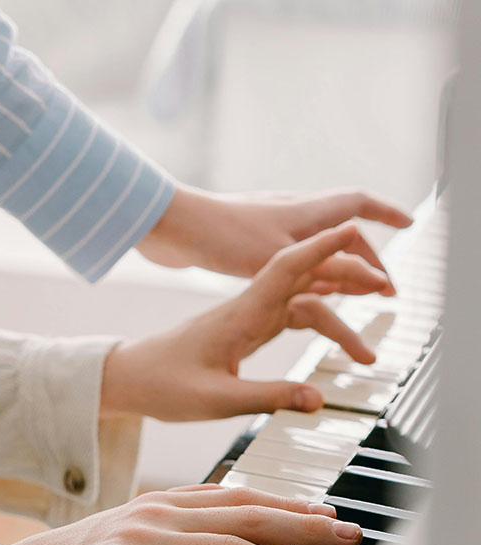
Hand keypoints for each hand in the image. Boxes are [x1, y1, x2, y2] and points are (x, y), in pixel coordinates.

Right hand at [8, 484, 359, 544]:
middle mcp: (158, 514)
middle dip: (301, 524)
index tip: (325, 512)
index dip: (286, 503)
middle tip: (346, 532)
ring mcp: (139, 538)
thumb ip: (183, 526)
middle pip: (242, 516)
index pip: (237, 497)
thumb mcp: (137, 532)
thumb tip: (236, 532)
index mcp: (163, 502)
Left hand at [103, 224, 378, 419]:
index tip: (354, 228)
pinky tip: (334, 337)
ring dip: (336, 316)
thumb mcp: (215, 400)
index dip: (321, 247)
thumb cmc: (163, 384)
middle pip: (304, 282)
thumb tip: (317, 399)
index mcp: (239, 316)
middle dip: (346, 279)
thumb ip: (267, 397)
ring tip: (368, 354)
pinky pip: (287, 317)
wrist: (129, 377)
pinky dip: (315, 323)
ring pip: (300, 303)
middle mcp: (245, 309)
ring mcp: (245, 318)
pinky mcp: (242, 330)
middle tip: (388, 288)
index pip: (285, 269)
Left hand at [136, 185, 412, 294]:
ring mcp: (263, 227)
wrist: (164, 227)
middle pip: (338, 233)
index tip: (410, 224)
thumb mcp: (276, 269)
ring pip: (311, 247)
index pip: (357, 206)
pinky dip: (303, 273)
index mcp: (302, 216)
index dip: (387, 214)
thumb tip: (358, 306)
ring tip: (346, 294)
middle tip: (381, 289)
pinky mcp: (240, 241)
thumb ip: (323, 279)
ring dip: (333, 267)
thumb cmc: (217, 239)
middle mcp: (287, 215)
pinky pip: (285, 257)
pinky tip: (296, 291)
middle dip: (365, 259)